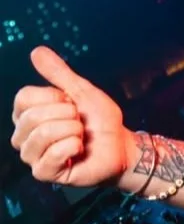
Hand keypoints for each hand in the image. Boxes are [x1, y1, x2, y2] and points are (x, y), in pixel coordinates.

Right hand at [11, 47, 130, 185]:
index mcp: (27, 114)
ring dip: (73, 130)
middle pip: (33, 116)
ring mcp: (32, 155)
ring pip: (43, 134)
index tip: (71, 102)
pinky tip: (80, 150)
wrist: (120, 145)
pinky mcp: (44, 172)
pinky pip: (54, 154)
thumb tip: (36, 51)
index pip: (23, 97)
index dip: (54, 96)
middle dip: (67, 114)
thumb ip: (59, 73)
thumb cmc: (99, 120)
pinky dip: (74, 147)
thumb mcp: (82, 91)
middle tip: (80, 122)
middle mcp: (23, 135)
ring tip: (81, 135)